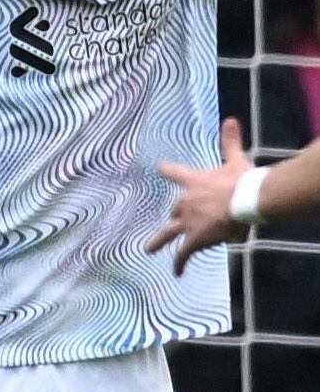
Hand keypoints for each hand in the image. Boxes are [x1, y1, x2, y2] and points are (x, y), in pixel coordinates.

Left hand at [155, 117, 262, 270]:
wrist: (244, 200)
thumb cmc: (241, 180)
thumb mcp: (235, 159)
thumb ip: (230, 141)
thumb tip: (230, 119)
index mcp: (193, 182)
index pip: (173, 172)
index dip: (167, 170)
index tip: (159, 168)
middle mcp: (185, 202)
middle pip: (175, 209)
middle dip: (177, 215)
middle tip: (176, 220)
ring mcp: (188, 222)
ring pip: (169, 233)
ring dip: (159, 241)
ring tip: (148, 249)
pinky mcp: (194, 239)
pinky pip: (183, 253)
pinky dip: (179, 262)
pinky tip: (177, 272)